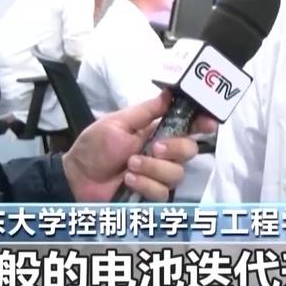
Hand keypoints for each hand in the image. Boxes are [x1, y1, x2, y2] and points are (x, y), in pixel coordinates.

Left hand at [61, 91, 218, 201]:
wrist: (77, 177)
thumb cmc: (95, 146)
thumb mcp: (118, 122)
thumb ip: (146, 111)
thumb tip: (169, 92)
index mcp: (157, 131)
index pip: (188, 125)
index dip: (202, 123)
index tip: (207, 124)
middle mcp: (163, 152)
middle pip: (189, 150)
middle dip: (174, 149)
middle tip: (153, 148)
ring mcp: (158, 174)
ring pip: (177, 173)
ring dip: (153, 168)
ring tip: (130, 166)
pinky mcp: (151, 194)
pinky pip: (163, 192)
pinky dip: (145, 185)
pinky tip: (128, 181)